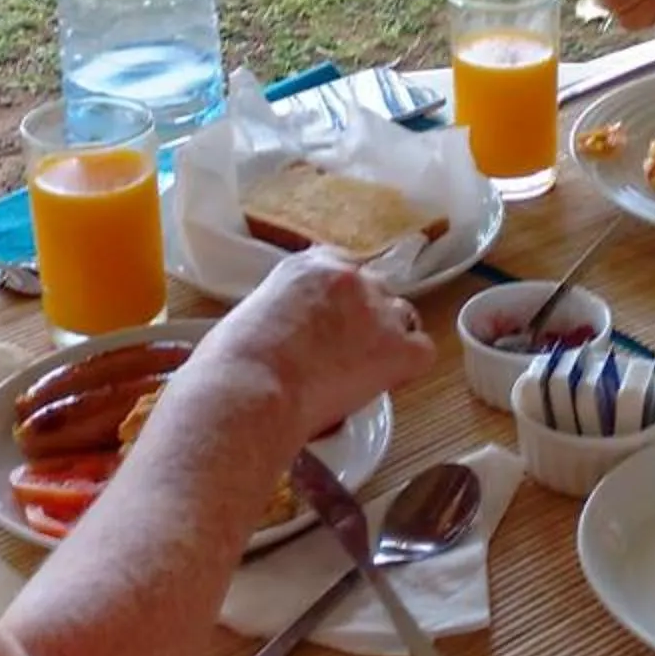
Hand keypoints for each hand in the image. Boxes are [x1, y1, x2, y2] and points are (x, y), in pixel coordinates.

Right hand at [199, 249, 435, 450]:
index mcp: (309, 265)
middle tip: (341, 353)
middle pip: (375, 290)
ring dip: (388, 339)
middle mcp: (349, 278)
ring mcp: (378, 311)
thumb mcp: (250, 314)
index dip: (340, 300)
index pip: (344, 269)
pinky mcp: (398, 348)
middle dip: (364, 319)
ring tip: (362, 371)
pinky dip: (408, 366)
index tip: (330, 322)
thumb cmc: (232, 363)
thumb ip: (280, 310)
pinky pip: (422, 350)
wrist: (250, 389)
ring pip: (402, 317)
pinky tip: (384, 381)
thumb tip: (282, 335)